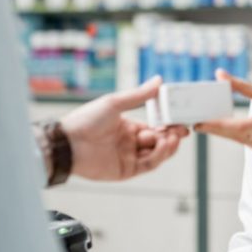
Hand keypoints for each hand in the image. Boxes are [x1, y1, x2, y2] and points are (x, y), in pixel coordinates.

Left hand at [60, 76, 188, 180]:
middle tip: (182, 130)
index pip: (154, 126)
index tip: (181, 119)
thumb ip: (139, 95)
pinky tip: (163, 145)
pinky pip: (148, 165)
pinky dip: (158, 156)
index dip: (168, 124)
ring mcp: (128, 157)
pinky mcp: (126, 171)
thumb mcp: (115, 103)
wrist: (69, 142)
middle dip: (171, 136)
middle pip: (158, 141)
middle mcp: (129, 143)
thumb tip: (159, 80)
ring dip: (167, 146)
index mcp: (127, 126)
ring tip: (173, 137)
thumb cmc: (87, 119)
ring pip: (156, 154)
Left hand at [195, 70, 251, 154]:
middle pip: (235, 135)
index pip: (240, 126)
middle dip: (214, 129)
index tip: (201, 122)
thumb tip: (220, 74)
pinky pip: (246, 143)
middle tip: (195, 122)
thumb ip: (241, 86)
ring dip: (222, 133)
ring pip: (239, 140)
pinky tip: (224, 130)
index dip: (218, 125)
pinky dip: (235, 136)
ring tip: (204, 124)